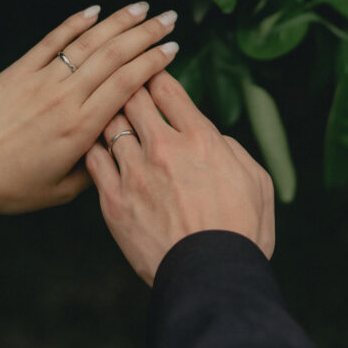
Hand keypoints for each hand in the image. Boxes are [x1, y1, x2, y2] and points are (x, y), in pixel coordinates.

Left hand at [0, 2, 179, 218]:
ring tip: (142, 7)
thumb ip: (96, 169)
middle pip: (114, 56)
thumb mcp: (61, 191)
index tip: (173, 48)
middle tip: (170, 18)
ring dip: (118, 22)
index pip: (127, 84)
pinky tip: (94, 10)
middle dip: (146, 34)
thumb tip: (120, 148)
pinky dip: (74, 23)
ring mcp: (40, 81)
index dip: (153, 62)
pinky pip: (51, 41)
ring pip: (87, 43)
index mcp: (81, 129)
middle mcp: (65, 99)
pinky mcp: (18, 72)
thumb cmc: (11, 187)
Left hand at [85, 71, 274, 284]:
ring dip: (107, 112)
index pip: (167, 88)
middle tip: (120, 78)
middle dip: (126, 82)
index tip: (149, 67)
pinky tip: (92, 142)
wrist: (212, 279)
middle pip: (133, 97)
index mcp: (201, 138)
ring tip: (103, 107)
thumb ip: (231, 149)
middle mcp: (165, 148)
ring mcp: (135, 174)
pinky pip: (94, 160)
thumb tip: (213, 138)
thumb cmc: (242, 232)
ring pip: (109, 124)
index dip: (154, 71)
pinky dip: (93, 145)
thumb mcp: (256, 180)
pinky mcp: (114, 201)